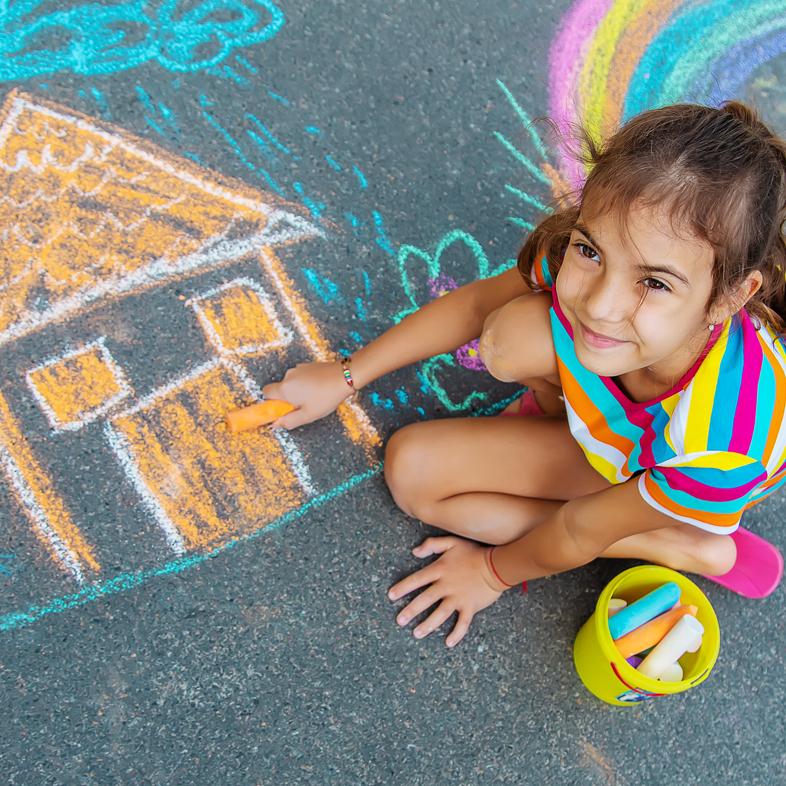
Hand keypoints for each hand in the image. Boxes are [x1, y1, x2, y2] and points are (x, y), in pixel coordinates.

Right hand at [261, 360, 353, 428]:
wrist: (344, 376)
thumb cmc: (326, 397)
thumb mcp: (308, 415)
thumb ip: (289, 421)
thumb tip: (276, 424)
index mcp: (285, 388)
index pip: (265, 393)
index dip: (272, 402)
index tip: (283, 409)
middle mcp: (288, 376)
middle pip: (280, 389)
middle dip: (288, 398)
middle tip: (304, 405)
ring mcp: (298, 368)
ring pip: (292, 383)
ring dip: (298, 391)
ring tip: (315, 397)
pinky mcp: (307, 365)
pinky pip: (300, 377)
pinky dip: (306, 383)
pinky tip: (319, 388)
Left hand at [387, 536, 509, 647]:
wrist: (496, 565)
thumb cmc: (473, 552)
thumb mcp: (452, 542)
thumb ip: (432, 544)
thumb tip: (414, 552)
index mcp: (440, 570)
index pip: (417, 580)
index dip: (403, 587)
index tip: (391, 596)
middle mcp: (446, 586)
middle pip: (425, 600)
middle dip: (411, 611)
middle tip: (399, 620)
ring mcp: (458, 598)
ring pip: (440, 614)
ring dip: (427, 625)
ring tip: (416, 633)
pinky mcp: (470, 607)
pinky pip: (462, 623)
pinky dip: (456, 634)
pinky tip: (448, 642)